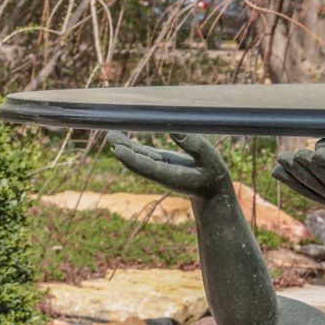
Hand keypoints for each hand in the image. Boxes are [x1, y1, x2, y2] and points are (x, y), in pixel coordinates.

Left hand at [107, 131, 231, 200]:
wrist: (212, 194)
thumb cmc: (214, 177)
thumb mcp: (211, 160)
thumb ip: (195, 145)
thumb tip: (173, 130)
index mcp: (174, 176)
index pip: (150, 168)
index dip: (133, 159)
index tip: (118, 150)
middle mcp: (162, 173)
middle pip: (139, 162)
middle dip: (124, 150)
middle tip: (111, 136)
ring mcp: (159, 168)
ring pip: (138, 157)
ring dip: (124, 145)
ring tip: (111, 134)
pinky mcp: (159, 163)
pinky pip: (142, 154)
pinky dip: (131, 145)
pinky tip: (119, 137)